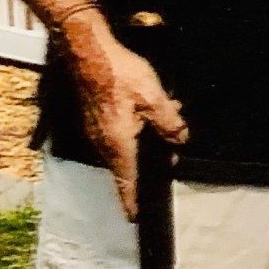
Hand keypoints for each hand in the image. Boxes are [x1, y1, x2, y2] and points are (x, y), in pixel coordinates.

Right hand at [61, 13, 187, 218]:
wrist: (88, 51)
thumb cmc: (117, 74)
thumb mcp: (154, 98)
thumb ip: (170, 123)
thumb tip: (180, 140)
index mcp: (118, 145)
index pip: (126, 182)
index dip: (131, 201)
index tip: (133, 217)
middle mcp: (102, 144)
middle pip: (127, 166)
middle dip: (148, 163)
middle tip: (168, 154)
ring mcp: (95, 131)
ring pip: (123, 147)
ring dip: (142, 142)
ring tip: (162, 124)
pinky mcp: (94, 118)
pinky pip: (116, 134)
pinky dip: (132, 130)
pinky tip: (145, 111)